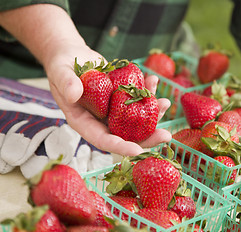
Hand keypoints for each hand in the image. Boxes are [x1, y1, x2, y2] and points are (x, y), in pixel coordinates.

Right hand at [44, 45, 170, 155]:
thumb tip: (74, 94)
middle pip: (125, 135)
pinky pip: (136, 99)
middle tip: (166, 136)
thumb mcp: (59, 72)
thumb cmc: (61, 66)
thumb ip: (66, 83)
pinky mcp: (120, 97)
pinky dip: (147, 92)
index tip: (138, 151)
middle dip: (147, 137)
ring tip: (165, 102)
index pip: (102, 139)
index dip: (120, 146)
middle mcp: (100, 119)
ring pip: (135, 118)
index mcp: (83, 121)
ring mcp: (112, 109)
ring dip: (152, 113)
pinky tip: (154, 82)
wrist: (72, 56)